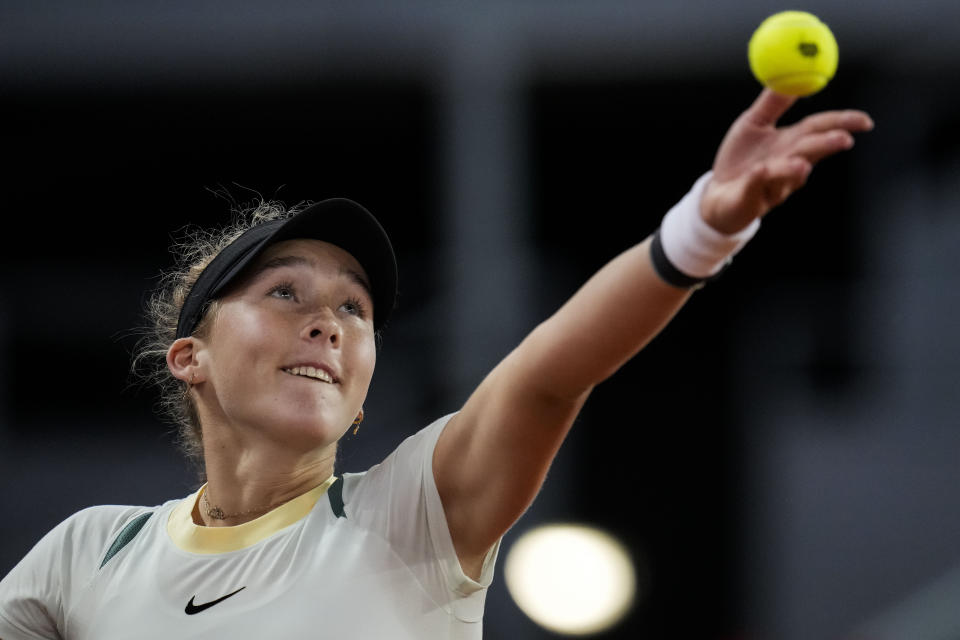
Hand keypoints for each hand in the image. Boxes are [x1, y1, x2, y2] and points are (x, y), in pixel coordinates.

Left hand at [700, 89, 873, 233]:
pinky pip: (754, 187)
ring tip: (800, 163)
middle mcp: (787, 166)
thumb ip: (773, 102)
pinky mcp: (749, 200)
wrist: (715, 194)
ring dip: (792, 169)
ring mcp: (771, 185)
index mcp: (791, 144)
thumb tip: (791, 75)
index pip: (822, 130)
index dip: (844, 124)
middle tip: (843, 140)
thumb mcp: (753, 123)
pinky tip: (759, 170)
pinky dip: (757, 179)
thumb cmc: (739, 158)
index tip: (865, 122)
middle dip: (826, 146)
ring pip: (785, 176)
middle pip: (810, 153)